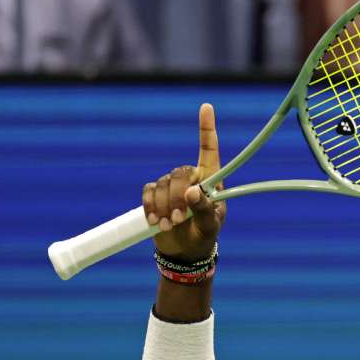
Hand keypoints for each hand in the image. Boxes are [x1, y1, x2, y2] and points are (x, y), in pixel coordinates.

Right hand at [143, 103, 227, 261]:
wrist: (183, 252)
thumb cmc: (203, 237)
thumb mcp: (209, 227)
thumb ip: (204, 209)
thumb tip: (192, 192)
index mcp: (210, 181)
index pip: (209, 150)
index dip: (207, 129)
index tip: (206, 107)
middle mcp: (191, 178)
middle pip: (180, 173)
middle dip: (177, 197)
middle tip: (179, 219)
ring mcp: (171, 185)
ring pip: (162, 185)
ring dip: (164, 207)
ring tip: (170, 225)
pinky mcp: (155, 194)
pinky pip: (148, 192)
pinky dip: (150, 207)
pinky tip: (155, 221)